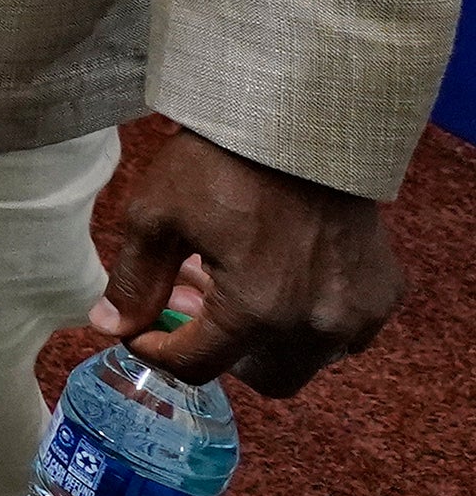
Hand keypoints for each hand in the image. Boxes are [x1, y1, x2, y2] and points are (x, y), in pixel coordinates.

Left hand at [95, 126, 403, 397]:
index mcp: (258, 309)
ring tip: (234, 287)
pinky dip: (310, 322)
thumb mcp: (157, 215)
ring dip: (266, 341)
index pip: (197, 365)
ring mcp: (358, 311)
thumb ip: (135, 282)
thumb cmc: (224, 160)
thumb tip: (111, 327)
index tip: (141, 331)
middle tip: (195, 312)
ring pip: (305, 362)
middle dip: (222, 355)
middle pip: (259, 377)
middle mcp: (317, 323)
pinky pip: (344, 334)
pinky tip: (282, 279)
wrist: (303, 117)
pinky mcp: (384, 292)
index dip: (157, 351)